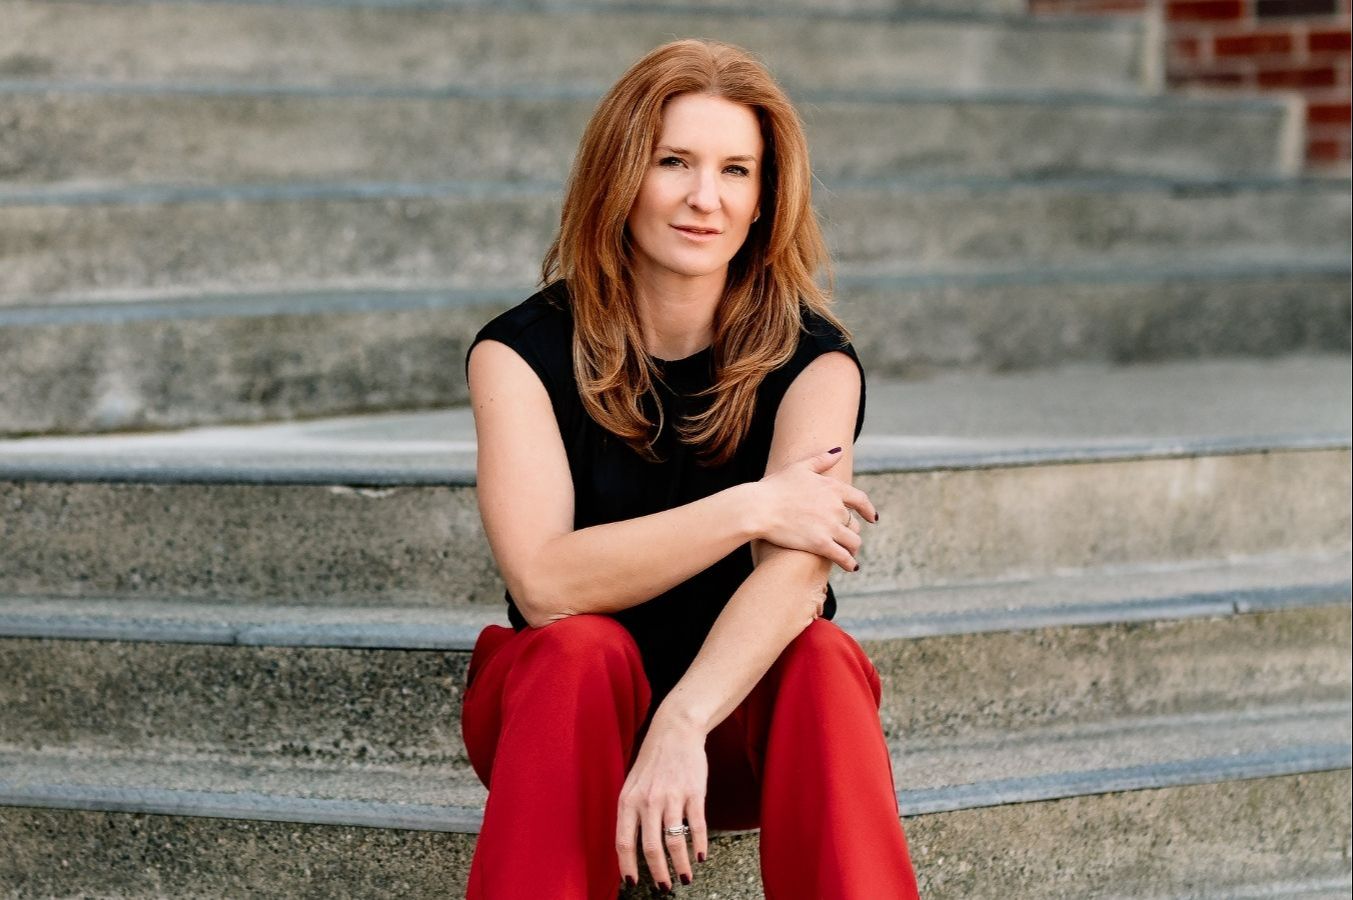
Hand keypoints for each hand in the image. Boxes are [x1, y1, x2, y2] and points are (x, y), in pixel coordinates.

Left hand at [616, 711, 708, 891]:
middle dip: (658, 873)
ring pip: (675, 841)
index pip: (624, 842)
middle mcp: (648, 801)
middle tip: (664, 887)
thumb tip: (630, 849)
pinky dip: (699, 846)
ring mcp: (672, 797)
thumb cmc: (652, 761)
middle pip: (651, 848)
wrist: (675, 730)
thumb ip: (631, 813)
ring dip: (681, 865)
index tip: (633, 883)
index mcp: (628, 800)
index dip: (627, 866)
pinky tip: (700, 857)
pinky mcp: (694, 792)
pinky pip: (697, 826)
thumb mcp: (632, 785)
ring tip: (685, 878)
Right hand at [754, 446, 877, 572]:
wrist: (759, 507)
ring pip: (853, 541)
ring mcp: (830, 526)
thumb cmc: (775, 487)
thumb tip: (839, 451)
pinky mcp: (821, 544)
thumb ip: (821, 460)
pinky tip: (851, 566)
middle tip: (846, 538)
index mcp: (833, 487)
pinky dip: (850, 563)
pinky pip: (843, 557)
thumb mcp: (799, 467)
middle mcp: (836, 507)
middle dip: (850, 531)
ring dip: (853, 548)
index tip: (872, 518)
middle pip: (853, 523)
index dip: (868, 510)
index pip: (861, 500)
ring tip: (849, 553)